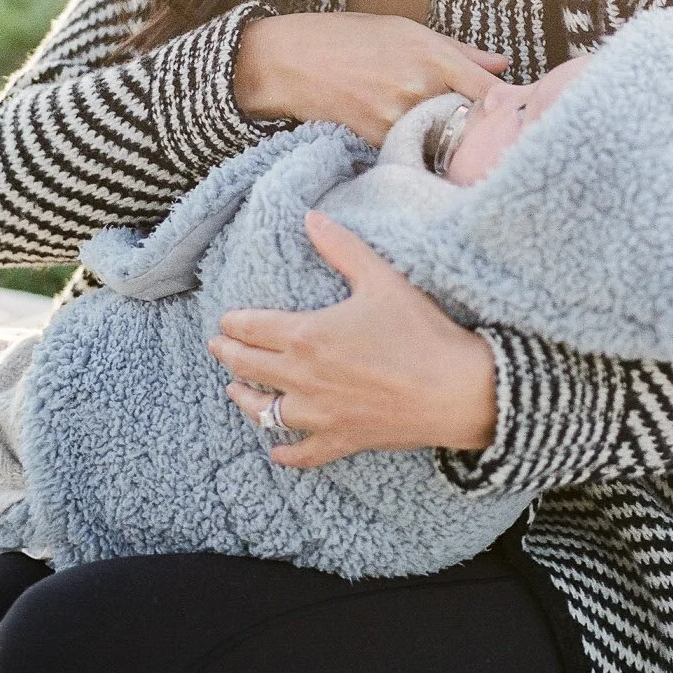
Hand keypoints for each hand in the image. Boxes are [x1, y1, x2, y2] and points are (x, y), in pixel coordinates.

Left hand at [209, 211, 497, 467]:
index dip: (233, 323)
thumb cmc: (420, 332)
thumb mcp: (381, 279)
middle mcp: (302, 378)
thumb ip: (342, 248)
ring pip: (265, 412)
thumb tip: (311, 218)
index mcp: (306, 336)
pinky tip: (275, 453)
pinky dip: (285, 454)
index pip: (253, 328)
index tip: (225, 320)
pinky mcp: (341, 440)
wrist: (455, 390)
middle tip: (217, 347)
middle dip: (228, 354)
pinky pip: (303, 454)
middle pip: (249, 367)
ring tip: (233, 391)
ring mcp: (319, 415)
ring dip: (244, 400)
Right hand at [233, 11, 506, 145]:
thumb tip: (501, 65)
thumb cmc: (345, 38)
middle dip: (483, 131)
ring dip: (450, 145)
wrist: (287, 61)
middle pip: (472, 123)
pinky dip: (419, 152)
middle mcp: (419, 87)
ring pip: (442, 142)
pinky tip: (417, 147)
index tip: (520, 117)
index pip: (491, 91)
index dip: (512, 108)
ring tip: (450, 141)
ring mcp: (397, 118)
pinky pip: (411, 153)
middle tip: (492, 136)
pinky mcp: (376, 141)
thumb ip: (457, 51)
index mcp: (431, 55)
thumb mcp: (403, 30)